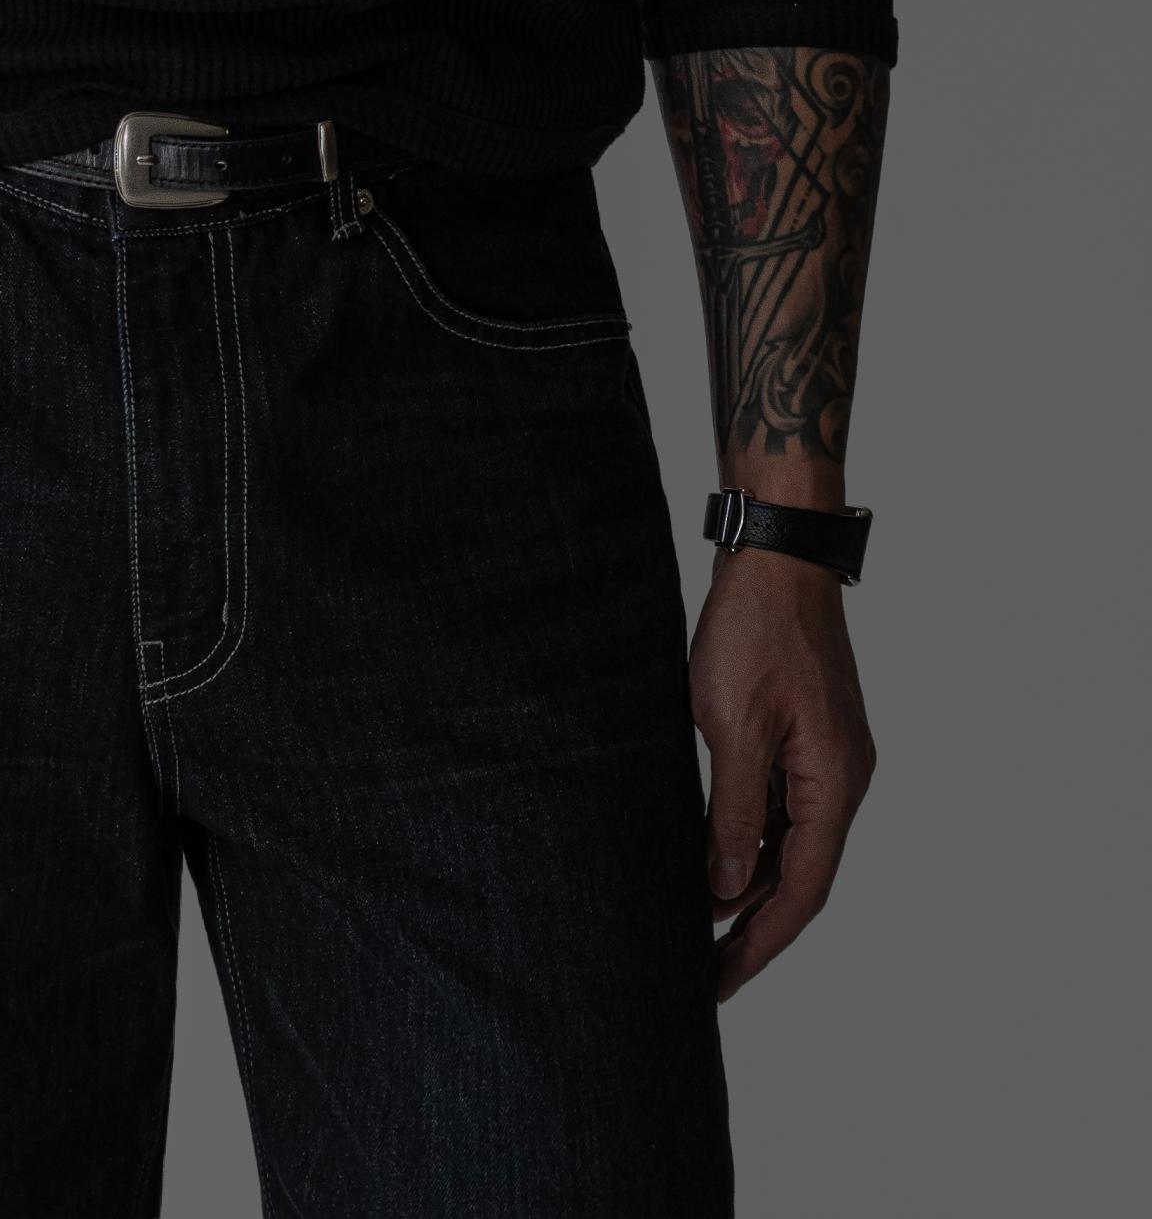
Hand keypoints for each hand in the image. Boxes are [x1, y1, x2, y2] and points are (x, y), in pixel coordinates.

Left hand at [687, 545, 876, 1001]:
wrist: (774, 553)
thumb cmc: (757, 630)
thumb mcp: (734, 727)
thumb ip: (733, 811)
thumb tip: (724, 886)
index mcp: (836, 784)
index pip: (802, 891)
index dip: (760, 943)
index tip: (720, 984)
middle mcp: (842, 778)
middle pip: (798, 875)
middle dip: (750, 925)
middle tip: (701, 971)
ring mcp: (825, 755)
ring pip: (786, 841)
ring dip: (745, 882)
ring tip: (695, 924)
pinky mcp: (802, 733)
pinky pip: (778, 804)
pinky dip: (745, 835)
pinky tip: (707, 853)